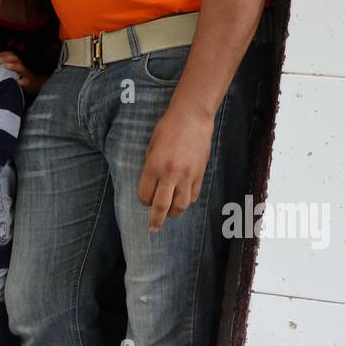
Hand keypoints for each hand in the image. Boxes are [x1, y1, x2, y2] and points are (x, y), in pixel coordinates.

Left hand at [0, 51, 44, 92]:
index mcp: (16, 61)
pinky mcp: (28, 82)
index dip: (2, 54)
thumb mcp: (11, 67)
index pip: (10, 54)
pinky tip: (16, 81)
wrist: (33, 83)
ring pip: (21, 68)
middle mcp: (21, 65)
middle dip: (5, 58)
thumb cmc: (18, 75)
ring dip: (14, 66)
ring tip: (6, 66)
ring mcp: (25, 73)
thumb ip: (3, 61)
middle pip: (15, 59)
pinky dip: (21, 81)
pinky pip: (25, 81)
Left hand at [137, 103, 214, 231]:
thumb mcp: (151, 148)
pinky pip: (193, 196)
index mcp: (154, 166)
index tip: (145, 200)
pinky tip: (182, 201)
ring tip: (170, 215)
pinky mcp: (200, 173)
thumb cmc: (167, 129)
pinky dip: (187, 201)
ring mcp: (187, 175)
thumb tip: (152, 190)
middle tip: (153, 228)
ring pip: (180, 205)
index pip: (145, 196)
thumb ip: (151, 170)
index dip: (144, 201)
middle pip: (161, 206)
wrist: (192, 116)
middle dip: (156, 220)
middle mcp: (170, 173)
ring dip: (174, 213)